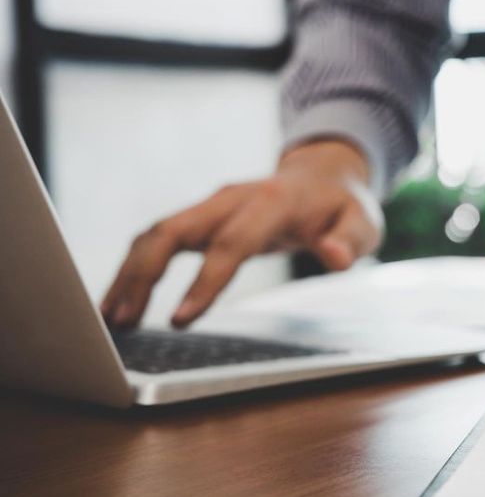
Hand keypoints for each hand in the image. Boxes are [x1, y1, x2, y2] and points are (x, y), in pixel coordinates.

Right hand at [101, 138, 382, 328]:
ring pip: (157, 233)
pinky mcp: (202, 217)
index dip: (204, 281)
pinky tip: (122, 299)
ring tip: (110, 318)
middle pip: (174, 230)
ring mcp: (212, 205)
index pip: (231, 244)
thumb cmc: (343, 205)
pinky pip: (159, 238)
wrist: (324, 174)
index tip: (180, 319)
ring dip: (129, 273)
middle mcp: (231, 198)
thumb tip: (336, 256)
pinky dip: (136, 266)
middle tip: (122, 322)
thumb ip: (350, 239)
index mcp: (271, 202)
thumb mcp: (363, 222)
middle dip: (143, 275)